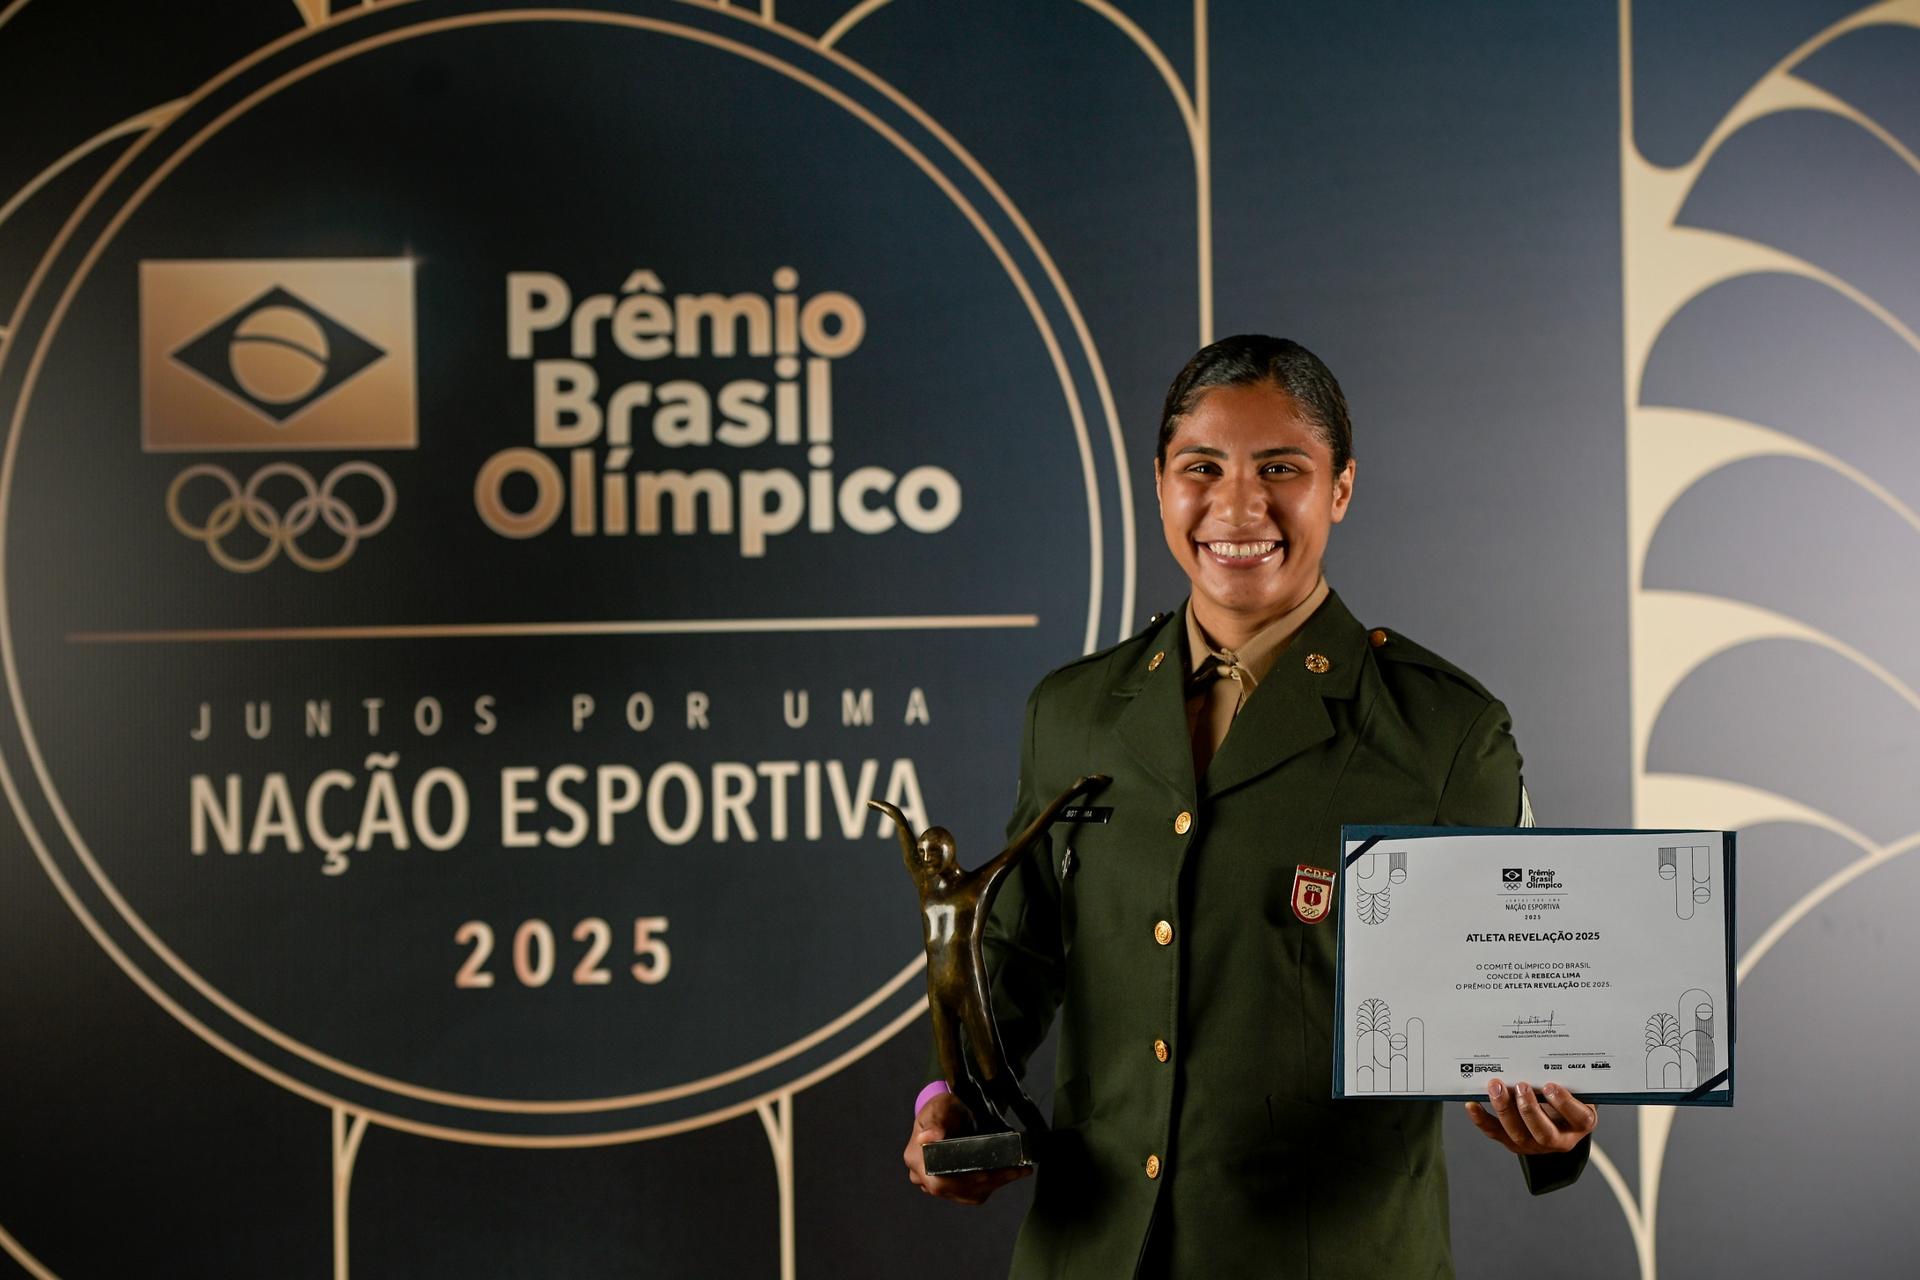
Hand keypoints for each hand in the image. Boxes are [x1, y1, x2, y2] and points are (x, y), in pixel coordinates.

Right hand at [903, 1092, 1034, 1204]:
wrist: (950, 1113)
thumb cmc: (944, 1108)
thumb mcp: (939, 1108)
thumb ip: (935, 1121)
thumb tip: (928, 1137)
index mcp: (916, 1158)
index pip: (937, 1181)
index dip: (962, 1181)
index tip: (986, 1174)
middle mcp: (924, 1177)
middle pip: (956, 1189)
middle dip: (987, 1182)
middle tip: (1013, 1170)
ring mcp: (940, 1184)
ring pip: (969, 1193)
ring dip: (996, 1183)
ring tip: (1018, 1170)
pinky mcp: (955, 1188)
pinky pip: (975, 1193)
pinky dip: (994, 1184)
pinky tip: (1011, 1173)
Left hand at [1464, 1079, 1595, 1155]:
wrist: (1559, 1118)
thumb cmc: (1568, 1096)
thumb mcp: (1576, 1088)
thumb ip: (1567, 1078)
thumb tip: (1544, 1055)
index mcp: (1580, 1123)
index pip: (1579, 1118)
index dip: (1565, 1103)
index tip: (1551, 1085)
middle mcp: (1560, 1139)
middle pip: (1544, 1133)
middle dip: (1529, 1109)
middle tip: (1520, 1086)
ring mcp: (1535, 1144)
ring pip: (1519, 1135)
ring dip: (1504, 1110)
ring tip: (1496, 1087)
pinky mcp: (1513, 1142)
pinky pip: (1496, 1133)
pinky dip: (1482, 1119)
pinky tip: (1473, 1104)